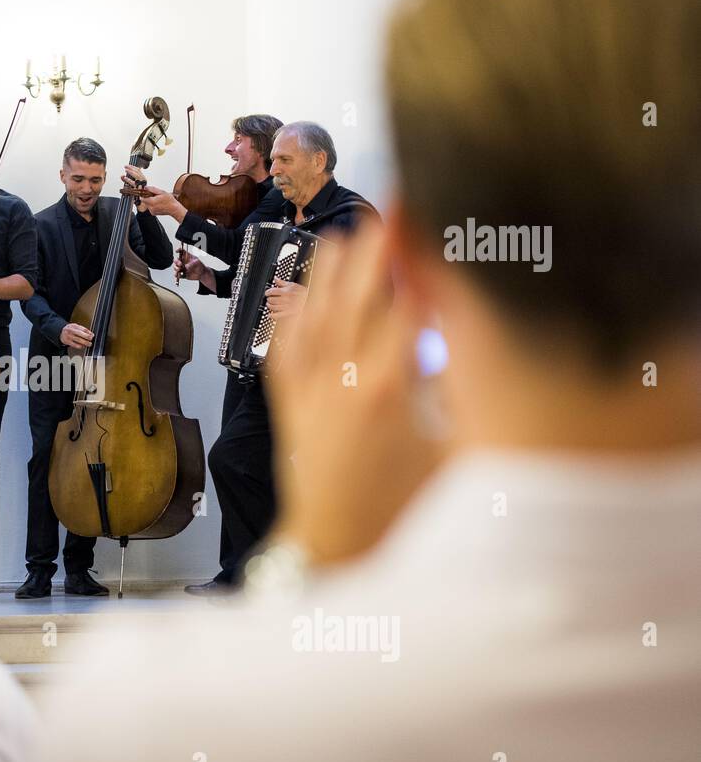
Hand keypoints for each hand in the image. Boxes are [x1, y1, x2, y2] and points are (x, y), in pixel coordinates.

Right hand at [60, 323, 94, 347]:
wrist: (61, 332)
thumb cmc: (70, 329)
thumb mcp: (76, 327)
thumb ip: (83, 329)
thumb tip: (90, 334)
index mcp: (74, 326)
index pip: (82, 328)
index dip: (88, 332)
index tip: (92, 335)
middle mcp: (71, 330)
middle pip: (80, 334)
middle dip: (87, 337)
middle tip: (91, 339)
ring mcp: (69, 336)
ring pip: (78, 340)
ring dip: (85, 343)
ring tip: (89, 344)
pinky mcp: (67, 341)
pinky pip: (75, 345)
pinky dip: (80, 346)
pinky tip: (82, 346)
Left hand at [137, 186, 184, 220]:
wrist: (174, 209)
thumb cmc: (170, 201)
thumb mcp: (162, 192)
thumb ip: (152, 189)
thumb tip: (146, 187)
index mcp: (152, 202)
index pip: (142, 198)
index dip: (143, 195)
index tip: (146, 193)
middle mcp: (151, 207)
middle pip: (145, 201)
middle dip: (148, 197)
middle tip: (155, 196)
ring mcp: (152, 211)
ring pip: (147, 204)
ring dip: (150, 201)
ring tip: (158, 200)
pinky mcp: (153, 213)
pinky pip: (150, 208)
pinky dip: (152, 205)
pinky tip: (158, 204)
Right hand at [174, 247, 206, 281]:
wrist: (202, 274)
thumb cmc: (200, 266)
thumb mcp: (197, 262)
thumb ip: (191, 264)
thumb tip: (185, 267)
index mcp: (186, 257)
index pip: (181, 251)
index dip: (178, 250)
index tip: (176, 251)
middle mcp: (183, 262)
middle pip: (176, 260)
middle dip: (176, 262)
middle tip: (180, 264)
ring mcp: (182, 268)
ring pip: (175, 267)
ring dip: (176, 268)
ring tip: (179, 270)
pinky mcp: (182, 274)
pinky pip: (177, 275)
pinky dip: (177, 275)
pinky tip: (179, 275)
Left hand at [265, 277, 307, 318]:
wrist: (312, 300)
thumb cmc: (303, 292)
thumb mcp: (293, 285)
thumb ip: (283, 282)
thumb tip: (276, 279)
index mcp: (286, 291)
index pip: (272, 291)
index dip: (268, 292)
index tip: (267, 293)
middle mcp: (285, 299)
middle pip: (271, 299)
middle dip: (269, 299)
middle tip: (269, 299)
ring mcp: (287, 306)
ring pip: (273, 307)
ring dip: (269, 306)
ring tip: (269, 305)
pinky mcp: (289, 313)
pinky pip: (278, 315)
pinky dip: (272, 315)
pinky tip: (270, 315)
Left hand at [266, 223, 443, 566]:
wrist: (339, 551)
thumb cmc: (402, 515)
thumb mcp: (455, 452)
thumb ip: (465, 393)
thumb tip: (478, 341)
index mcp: (391, 388)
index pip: (407, 303)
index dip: (418, 259)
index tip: (428, 225)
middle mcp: (343, 381)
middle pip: (357, 297)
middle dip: (373, 249)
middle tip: (387, 210)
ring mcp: (309, 392)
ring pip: (315, 316)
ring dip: (328, 274)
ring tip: (341, 238)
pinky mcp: (287, 409)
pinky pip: (283, 351)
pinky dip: (289, 318)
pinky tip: (293, 294)